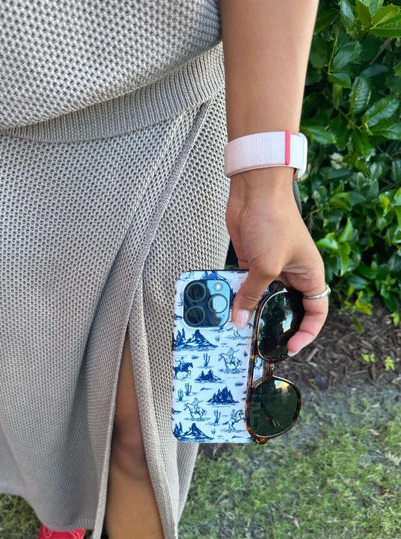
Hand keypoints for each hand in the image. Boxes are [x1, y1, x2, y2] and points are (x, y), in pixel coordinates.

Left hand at [226, 167, 327, 354]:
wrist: (254, 192)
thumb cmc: (274, 221)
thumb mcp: (265, 265)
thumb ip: (252, 295)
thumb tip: (239, 320)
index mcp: (309, 275)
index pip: (316, 312)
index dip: (306, 332)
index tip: (291, 346)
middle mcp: (292, 275)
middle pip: (286, 308)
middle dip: (274, 325)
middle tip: (261, 342)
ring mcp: (271, 269)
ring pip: (262, 299)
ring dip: (250, 311)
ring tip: (238, 330)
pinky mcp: (251, 263)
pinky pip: (245, 287)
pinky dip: (236, 297)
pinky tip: (225, 308)